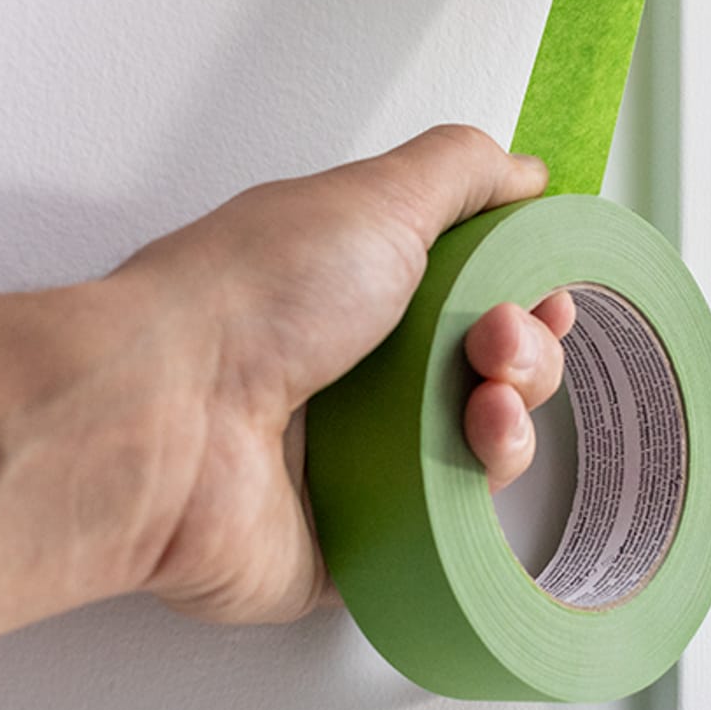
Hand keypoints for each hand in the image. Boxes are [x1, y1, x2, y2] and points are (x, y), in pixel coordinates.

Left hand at [113, 125, 574, 624]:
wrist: (166, 420)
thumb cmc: (251, 299)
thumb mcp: (373, 195)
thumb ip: (459, 171)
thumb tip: (522, 172)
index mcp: (355, 284)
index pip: (470, 289)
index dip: (521, 288)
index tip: (544, 288)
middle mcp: (355, 368)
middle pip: (490, 367)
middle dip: (526, 347)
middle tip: (496, 340)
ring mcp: (356, 458)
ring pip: (483, 444)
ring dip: (515, 411)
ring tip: (484, 399)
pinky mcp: (356, 538)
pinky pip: (451, 526)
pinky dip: (480, 483)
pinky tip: (473, 450)